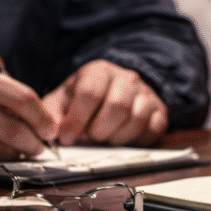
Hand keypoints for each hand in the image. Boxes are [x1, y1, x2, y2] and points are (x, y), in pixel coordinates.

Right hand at [0, 65, 57, 170]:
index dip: (42, 115)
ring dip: (18, 153)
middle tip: (41, 147)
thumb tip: (32, 116)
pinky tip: (0, 158)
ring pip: (0, 144)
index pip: (21, 95)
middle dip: (35, 139)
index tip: (52, 128)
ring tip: (23, 154)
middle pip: (14, 123)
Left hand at [43, 60, 168, 146]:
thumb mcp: (62, 102)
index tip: (67, 138)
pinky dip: (136, 139)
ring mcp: (145, 93)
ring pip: (136, 118)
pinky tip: (122, 139)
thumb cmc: (83, 100)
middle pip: (117, 106)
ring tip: (104, 138)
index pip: (89, 93)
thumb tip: (52, 134)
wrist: (113, 92)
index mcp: (98, 71)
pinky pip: (153, 128)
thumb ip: (52, 116)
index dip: (77, 120)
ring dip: (116, 137)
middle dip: (99, 130)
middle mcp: (125, 77)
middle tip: (89, 139)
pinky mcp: (158, 110)